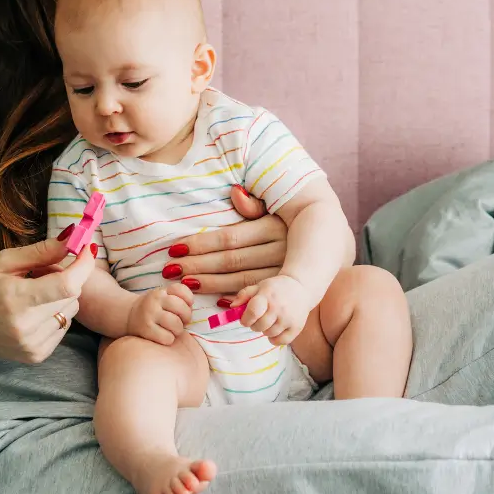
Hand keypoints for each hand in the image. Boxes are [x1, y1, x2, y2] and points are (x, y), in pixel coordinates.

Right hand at [0, 237, 95, 363]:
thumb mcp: (4, 262)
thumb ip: (40, 251)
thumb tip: (72, 238)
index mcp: (16, 298)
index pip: (66, 284)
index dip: (83, 266)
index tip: (87, 249)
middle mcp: (26, 326)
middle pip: (72, 296)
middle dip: (67, 277)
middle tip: (44, 271)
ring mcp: (32, 344)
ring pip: (71, 311)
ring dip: (61, 297)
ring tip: (36, 293)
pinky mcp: (37, 355)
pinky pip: (64, 327)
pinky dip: (55, 314)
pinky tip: (34, 311)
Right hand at [126, 284, 193, 344]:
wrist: (129, 315)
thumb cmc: (154, 307)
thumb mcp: (164, 295)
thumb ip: (180, 297)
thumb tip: (191, 307)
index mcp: (162, 291)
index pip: (182, 291)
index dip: (188, 300)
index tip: (184, 306)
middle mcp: (155, 300)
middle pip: (182, 309)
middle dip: (186, 318)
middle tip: (181, 321)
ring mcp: (149, 314)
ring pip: (176, 325)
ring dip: (178, 330)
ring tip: (172, 329)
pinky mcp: (146, 330)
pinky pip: (167, 338)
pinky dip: (169, 339)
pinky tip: (164, 336)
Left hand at [164, 187, 285, 296]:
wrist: (322, 243)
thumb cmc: (285, 221)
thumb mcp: (273, 208)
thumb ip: (252, 204)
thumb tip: (234, 192)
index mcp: (273, 227)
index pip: (229, 238)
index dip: (201, 244)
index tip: (175, 249)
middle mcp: (280, 250)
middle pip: (231, 260)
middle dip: (197, 265)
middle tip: (170, 269)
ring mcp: (283, 271)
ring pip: (240, 280)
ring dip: (210, 283)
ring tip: (184, 282)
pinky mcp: (283, 287)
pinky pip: (255, 295)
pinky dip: (234, 297)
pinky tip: (215, 301)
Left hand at [231, 274, 310, 344]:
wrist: (301, 288)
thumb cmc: (275, 288)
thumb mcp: (259, 286)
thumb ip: (243, 295)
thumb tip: (232, 307)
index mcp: (267, 296)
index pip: (252, 312)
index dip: (245, 319)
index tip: (245, 319)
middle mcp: (278, 308)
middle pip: (259, 326)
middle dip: (254, 325)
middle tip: (258, 319)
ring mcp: (288, 319)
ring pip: (268, 334)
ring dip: (265, 330)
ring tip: (269, 322)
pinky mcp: (297, 327)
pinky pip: (281, 341)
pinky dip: (275, 339)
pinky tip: (275, 330)